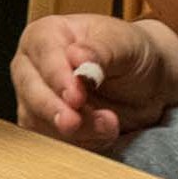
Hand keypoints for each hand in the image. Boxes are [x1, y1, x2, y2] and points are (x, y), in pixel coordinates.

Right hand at [13, 14, 177, 148]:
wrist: (146, 82)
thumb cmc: (130, 52)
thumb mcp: (124, 44)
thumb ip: (100, 51)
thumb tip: (77, 57)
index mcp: (46, 35)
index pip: (42, 54)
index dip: (57, 77)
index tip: (76, 97)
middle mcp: (33, 65)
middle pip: (31, 90)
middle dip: (55, 110)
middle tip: (76, 122)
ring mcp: (35, 97)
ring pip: (39, 120)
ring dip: (76, 130)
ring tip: (110, 124)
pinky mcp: (45, 125)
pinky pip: (52, 141)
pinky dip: (80, 143)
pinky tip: (103, 134)